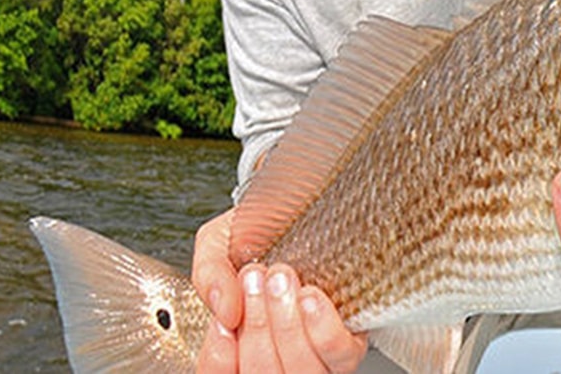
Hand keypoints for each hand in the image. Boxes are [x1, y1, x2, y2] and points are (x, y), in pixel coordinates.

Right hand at [192, 208, 367, 371]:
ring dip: (287, 325)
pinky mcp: (350, 343)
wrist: (305, 203)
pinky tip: (311, 298)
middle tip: (255, 278)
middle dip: (257, 326)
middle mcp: (278, 356)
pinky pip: (340, 355)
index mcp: (241, 343)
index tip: (225, 322)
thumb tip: (224, 310)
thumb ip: (210, 275)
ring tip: (282, 278)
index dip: (219, 360)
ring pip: (300, 370)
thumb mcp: (220, 244)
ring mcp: (316, 356)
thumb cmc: (264, 230)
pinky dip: (322, 329)